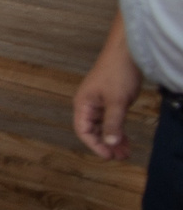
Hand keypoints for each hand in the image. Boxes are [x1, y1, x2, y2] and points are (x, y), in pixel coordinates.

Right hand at [73, 41, 141, 159]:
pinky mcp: (111, 99)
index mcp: (83, 104)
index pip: (84, 131)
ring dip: (114, 139)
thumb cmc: (117, 73)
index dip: (95, 145)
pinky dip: (118, 129)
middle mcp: (88, 105)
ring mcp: (100, 102)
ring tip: (125, 151)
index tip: (109, 156)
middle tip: (120, 157)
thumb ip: (113, 124)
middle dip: (106, 144)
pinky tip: (126, 138)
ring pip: (104, 126)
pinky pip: (112, 119)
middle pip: (93, 131)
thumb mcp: (117, 102)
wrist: (127, 52)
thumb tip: (110, 144)